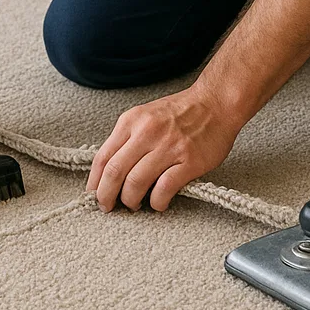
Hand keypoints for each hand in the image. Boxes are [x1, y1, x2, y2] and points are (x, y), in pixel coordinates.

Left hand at [86, 85, 242, 212]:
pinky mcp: (189, 161)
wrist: (216, 102)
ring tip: (134, 204)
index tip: (93, 194)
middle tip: (107, 207)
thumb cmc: (181, 111)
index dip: (94, 181)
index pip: (102, 157)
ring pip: (135, 184)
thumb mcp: (146, 115)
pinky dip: (156, 203)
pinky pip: (163, 190)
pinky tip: (158, 203)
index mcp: (132, 121)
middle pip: (114, 173)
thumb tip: (109, 170)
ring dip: (130, 201)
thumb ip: (128, 138)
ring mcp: (168, 147)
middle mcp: (147, 132)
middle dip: (106, 196)